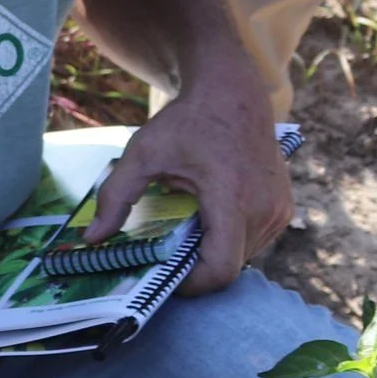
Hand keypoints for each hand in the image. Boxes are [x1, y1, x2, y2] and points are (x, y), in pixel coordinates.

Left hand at [82, 60, 291, 295]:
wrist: (232, 93)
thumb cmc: (187, 122)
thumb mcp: (142, 154)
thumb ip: (116, 197)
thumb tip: (92, 239)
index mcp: (232, 199)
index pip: (221, 269)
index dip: (191, 284)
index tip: (162, 276)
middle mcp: (264, 209)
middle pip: (230, 266)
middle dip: (196, 267)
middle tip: (164, 253)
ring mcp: (280, 209)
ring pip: (244, 256)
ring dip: (213, 254)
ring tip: (183, 231)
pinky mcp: (284, 207)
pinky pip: (255, 240)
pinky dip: (229, 240)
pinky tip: (205, 219)